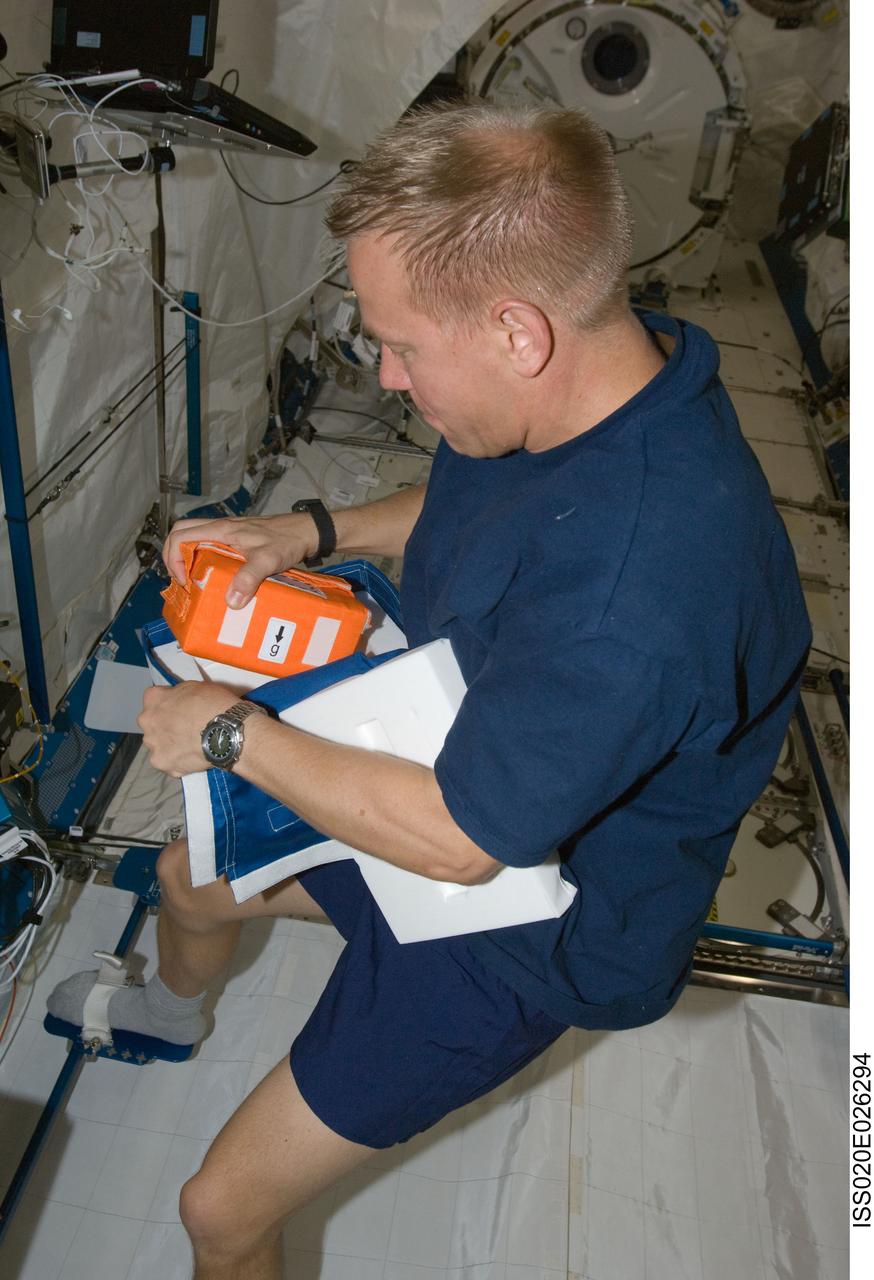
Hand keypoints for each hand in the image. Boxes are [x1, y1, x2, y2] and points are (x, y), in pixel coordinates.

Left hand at [138, 682, 239, 776]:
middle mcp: (147, 720)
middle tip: (185, 728)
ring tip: (190, 745)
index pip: (154, 698)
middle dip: (165, 725)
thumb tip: (181, 700)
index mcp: (154, 698)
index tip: (179, 708)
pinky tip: (191, 756)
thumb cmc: (213, 706)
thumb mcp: (196, 687)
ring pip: (158, 744)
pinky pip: (167, 762)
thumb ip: (180, 695)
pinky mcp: (162, 763)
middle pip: (152, 723)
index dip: (169, 704)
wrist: (225, 731)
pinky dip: (177, 761)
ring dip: (169, 744)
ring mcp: (153, 744)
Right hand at [162, 513, 319, 608]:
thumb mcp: (268, 560)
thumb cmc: (287, 539)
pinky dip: (204, 559)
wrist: (305, 532)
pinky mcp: (237, 540)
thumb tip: (231, 601)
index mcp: (221, 530)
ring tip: (194, 581)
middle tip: (182, 580)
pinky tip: (215, 577)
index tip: (184, 580)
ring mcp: (228, 533)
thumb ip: (248, 578)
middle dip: (174, 556)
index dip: (174, 558)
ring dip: (188, 557)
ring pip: (195, 539)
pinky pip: (211, 545)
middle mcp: (220, 529)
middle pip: (182, 533)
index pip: (180, 535)